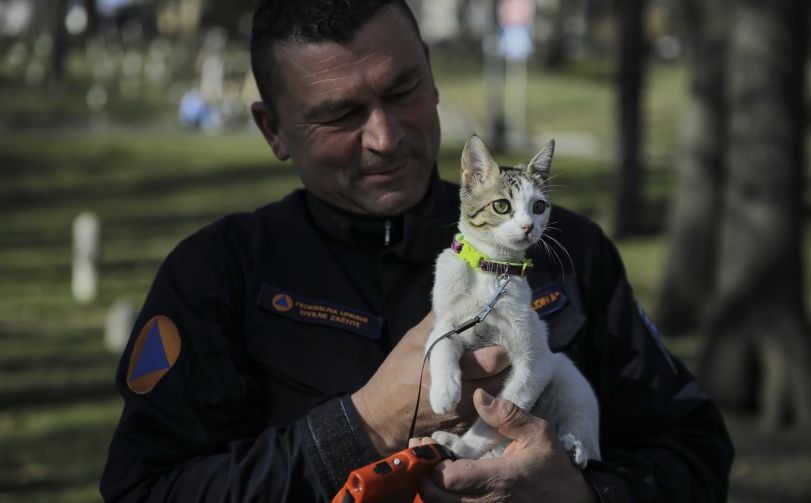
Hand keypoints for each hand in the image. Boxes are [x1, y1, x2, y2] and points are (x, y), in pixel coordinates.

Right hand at [351, 313, 510, 454]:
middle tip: (497, 351)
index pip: (493, 358)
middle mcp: (461, 396)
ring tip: (488, 368)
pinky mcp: (466, 429)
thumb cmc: (395, 375)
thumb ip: (438, 321)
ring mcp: (465, 416)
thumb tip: (459, 299)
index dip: (499, 346)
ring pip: (501, 393)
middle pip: (504, 376)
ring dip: (499, 379)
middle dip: (504, 362)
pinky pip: (491, 410)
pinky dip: (491, 397)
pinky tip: (480, 386)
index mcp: (445, 369)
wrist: (380, 419)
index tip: (496, 338)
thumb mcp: (412, 340)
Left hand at [417, 389, 596, 502]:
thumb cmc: (555, 468)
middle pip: (437, 499)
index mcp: (500, 480)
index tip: (425, 446)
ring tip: (430, 471)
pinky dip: (446, 500)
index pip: (450, 478)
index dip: (430, 464)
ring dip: (432, 492)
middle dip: (424, 478)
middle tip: (423, 458)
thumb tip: (478, 396)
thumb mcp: (539, 434)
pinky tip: (446, 486)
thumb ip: (508, 415)